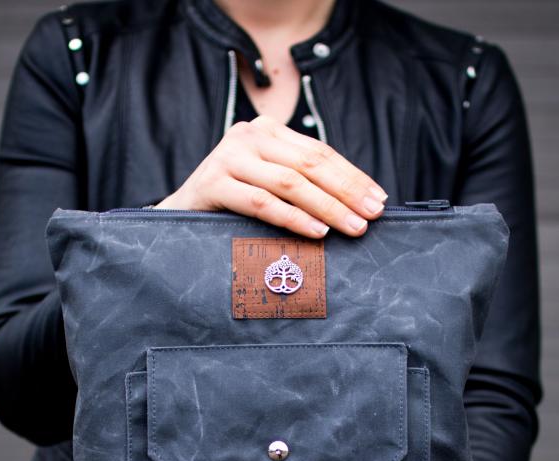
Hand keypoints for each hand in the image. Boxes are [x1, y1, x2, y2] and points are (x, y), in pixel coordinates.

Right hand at [154, 114, 388, 238]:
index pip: (320, 152)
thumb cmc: (232, 204)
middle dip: (346, 191)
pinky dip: (293, 218)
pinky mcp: (214, 182)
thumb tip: (355, 203)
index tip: (378, 200)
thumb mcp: (267, 182)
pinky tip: (316, 230)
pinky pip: (262, 202)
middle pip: (310, 164)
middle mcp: (249, 135)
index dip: (352, 176)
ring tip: (351, 227)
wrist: (180, 214)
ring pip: (289, 182)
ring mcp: (229, 157)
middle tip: (371, 215)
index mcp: (268, 131)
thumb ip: (299, 182)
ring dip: (326, 207)